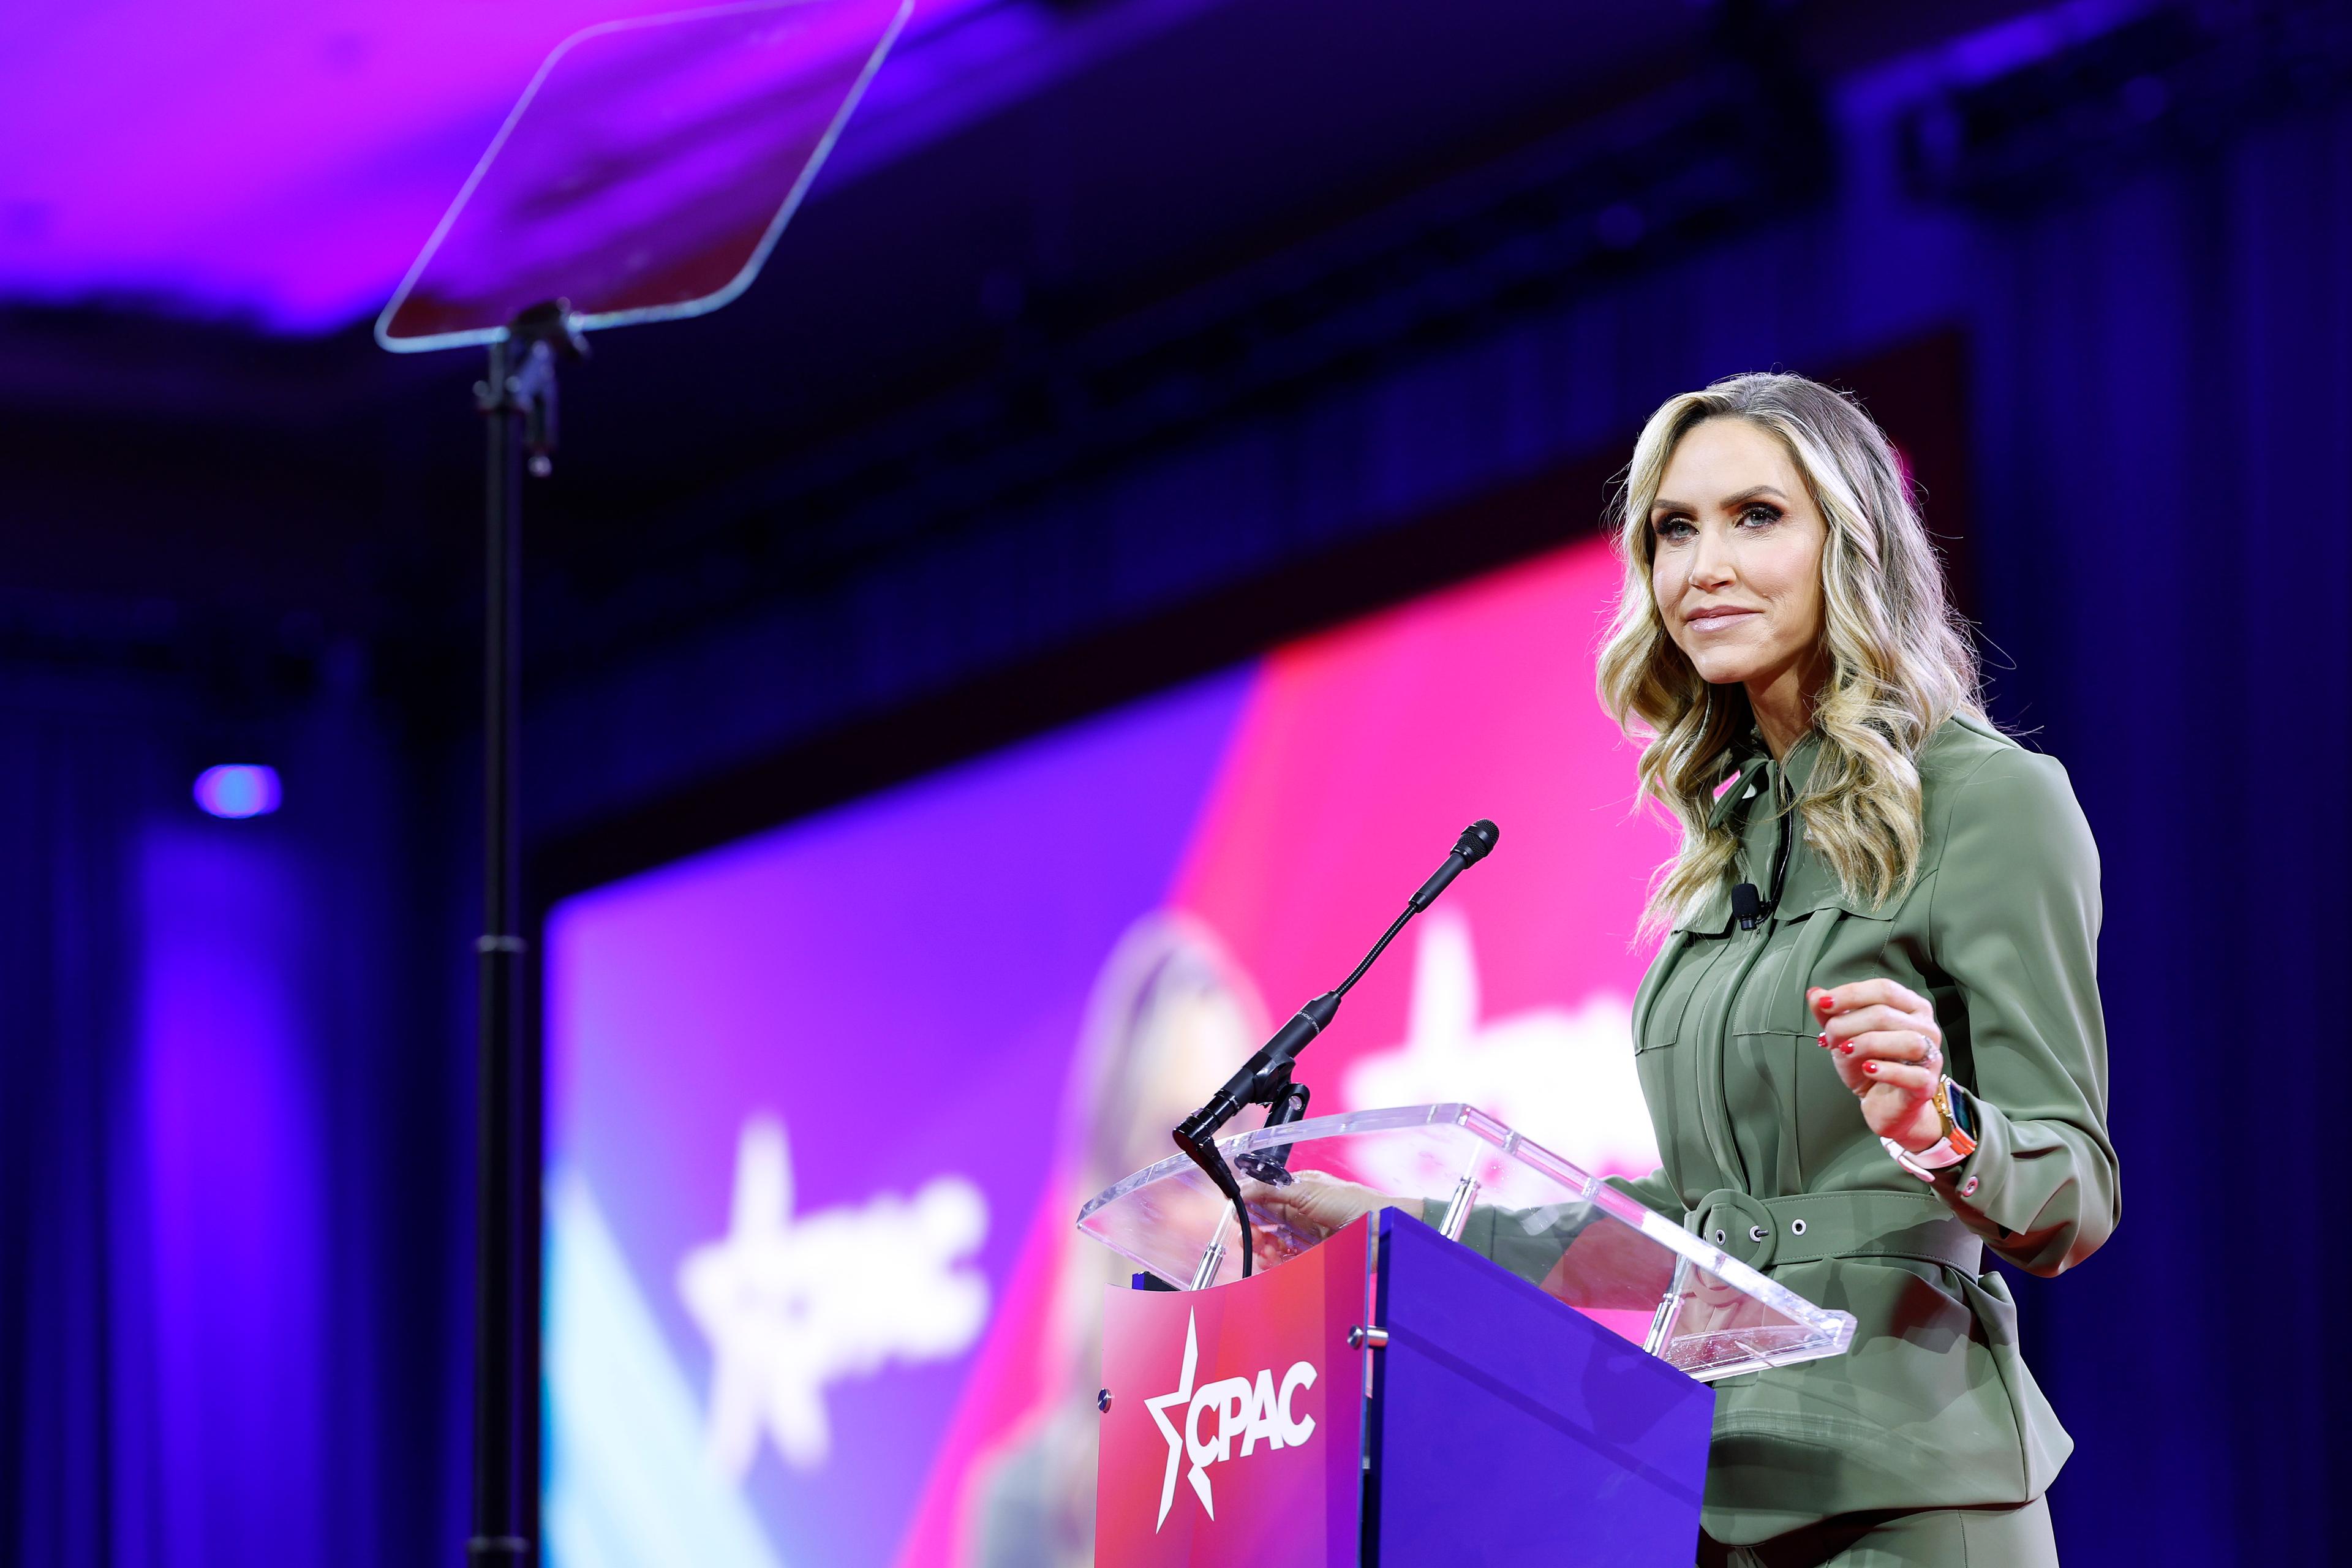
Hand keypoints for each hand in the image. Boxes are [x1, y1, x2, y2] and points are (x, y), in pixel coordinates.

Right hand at [1240, 1170, 1400, 1252]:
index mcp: (1302, 1190)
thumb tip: (1244, 1187)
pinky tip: (1272, 1262)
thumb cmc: (1354, 1204)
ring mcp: (1309, 1235)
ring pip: (1275, 1243)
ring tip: (1264, 1251)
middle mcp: (1303, 1213)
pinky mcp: (1315, 1256)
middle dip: (1254, 1229)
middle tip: (1249, 1236)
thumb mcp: (1309, 1190)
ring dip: (1263, 1247)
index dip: (1251, 1205)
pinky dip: (1276, 1262)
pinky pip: (1288, 1261)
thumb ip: (1274, 1189)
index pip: (1267, 1197)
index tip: (1238, 1213)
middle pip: (1267, 1222)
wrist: (1382, 1231)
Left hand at [1809, 979, 1946, 1150]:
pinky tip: (1867, 1068)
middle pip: (1886, 1014)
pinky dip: (1886, 1070)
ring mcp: (1931, 1056)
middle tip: (1830, 1039)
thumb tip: (1814, 993)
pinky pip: (1912, 1075)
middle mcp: (1926, 1028)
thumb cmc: (1869, 1063)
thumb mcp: (1844, 1036)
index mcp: (1911, 1007)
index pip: (1884, 989)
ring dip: (1867, 1043)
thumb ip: (1830, 1014)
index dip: (1851, 994)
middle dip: (1849, 1024)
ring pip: (1906, 1040)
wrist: (1883, 1104)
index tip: (1823, 1003)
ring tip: (1845, 1051)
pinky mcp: (1926, 1085)